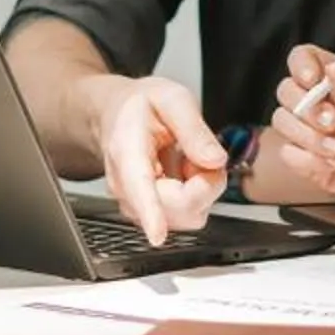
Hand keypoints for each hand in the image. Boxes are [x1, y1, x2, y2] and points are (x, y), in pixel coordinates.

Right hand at [86, 74, 226, 246]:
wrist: (119, 115)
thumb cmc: (142, 106)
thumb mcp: (172, 99)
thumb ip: (194, 129)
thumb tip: (215, 161)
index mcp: (127, 150)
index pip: (138, 186)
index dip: (151, 212)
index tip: (156, 235)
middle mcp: (126, 185)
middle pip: (176, 208)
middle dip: (204, 183)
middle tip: (202, 153)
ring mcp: (136, 205)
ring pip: (185, 216)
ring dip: (201, 190)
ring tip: (189, 159)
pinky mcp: (150, 215)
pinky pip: (186, 216)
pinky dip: (196, 196)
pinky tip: (184, 174)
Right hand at [267, 44, 334, 227]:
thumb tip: (333, 65)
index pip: (305, 59)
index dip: (300, 66)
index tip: (314, 81)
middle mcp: (330, 105)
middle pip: (287, 91)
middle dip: (305, 107)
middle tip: (334, 121)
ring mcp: (322, 136)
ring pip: (284, 123)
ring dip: (306, 136)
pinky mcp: (318, 166)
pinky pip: (290, 156)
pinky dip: (304, 160)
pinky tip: (332, 164)